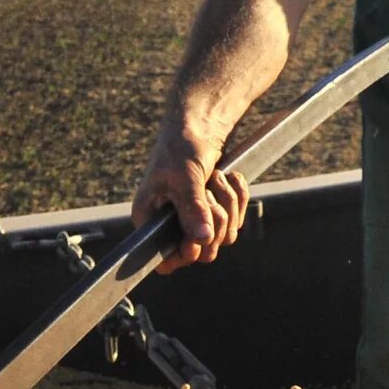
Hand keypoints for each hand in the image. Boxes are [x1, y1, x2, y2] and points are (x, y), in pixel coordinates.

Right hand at [136, 126, 250, 273]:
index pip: (164, 262)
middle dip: (214, 220)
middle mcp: (171, 226)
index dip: (184, 255)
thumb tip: (201, 239)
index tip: (197, 238)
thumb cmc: (182, 147)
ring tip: (216, 177)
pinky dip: (238, 198)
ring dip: (228, 204)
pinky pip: (236, 222)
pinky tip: (229, 177)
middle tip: (207, 191)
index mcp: (150, 221)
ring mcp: (195, 222)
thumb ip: (192, 207)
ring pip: (223, 237)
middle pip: (202, 252)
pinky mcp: (215, 214)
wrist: (201, 126)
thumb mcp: (185, 176)